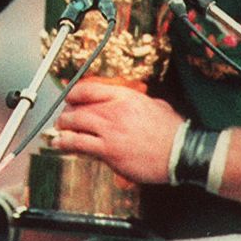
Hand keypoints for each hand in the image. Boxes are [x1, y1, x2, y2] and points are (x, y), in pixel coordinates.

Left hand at [53, 80, 182, 183]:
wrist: (181, 152)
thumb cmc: (173, 131)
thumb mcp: (155, 105)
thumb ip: (138, 102)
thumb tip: (131, 102)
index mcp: (125, 96)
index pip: (90, 89)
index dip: (74, 93)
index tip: (69, 97)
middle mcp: (114, 110)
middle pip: (79, 106)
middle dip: (67, 112)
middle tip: (64, 118)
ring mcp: (110, 130)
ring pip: (75, 123)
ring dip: (63, 126)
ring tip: (59, 130)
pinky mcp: (109, 151)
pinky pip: (79, 143)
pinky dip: (66, 142)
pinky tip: (60, 143)